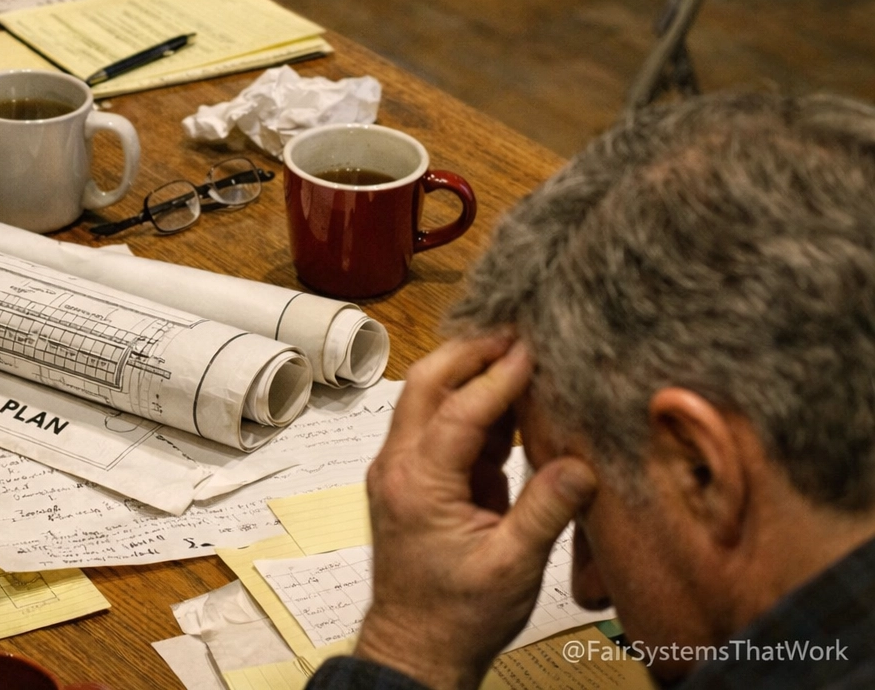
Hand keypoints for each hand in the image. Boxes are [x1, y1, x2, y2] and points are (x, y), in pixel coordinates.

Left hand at [354, 334, 596, 689]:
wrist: (416, 648)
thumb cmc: (458, 615)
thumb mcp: (512, 567)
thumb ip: (545, 510)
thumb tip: (580, 462)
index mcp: (416, 484)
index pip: (458, 411)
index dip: (498, 376)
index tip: (533, 348)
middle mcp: (398, 466)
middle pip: (425, 385)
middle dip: (470, 352)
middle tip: (518, 331)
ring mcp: (402, 471)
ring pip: (428, 401)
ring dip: (469, 375)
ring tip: (521, 355)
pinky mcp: (417, 481)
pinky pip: (441, 429)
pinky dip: (474, 409)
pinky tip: (513, 402)